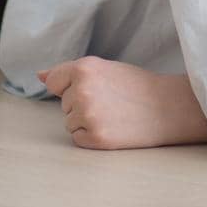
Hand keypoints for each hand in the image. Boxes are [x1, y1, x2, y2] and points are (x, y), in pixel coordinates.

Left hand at [38, 56, 206, 149]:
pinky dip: (92, 136)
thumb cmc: (136, 85)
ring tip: (113, 113)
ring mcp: (88, 115)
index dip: (72, 86)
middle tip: (111, 100)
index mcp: (84, 68)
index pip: (54, 81)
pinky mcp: (96, 137)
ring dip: (86, 121)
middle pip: (64, 104)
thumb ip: (69, 71)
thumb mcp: (103, 68)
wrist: (167, 107)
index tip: (95, 86)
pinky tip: (112, 127)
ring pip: (70, 122)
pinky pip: (78, 138)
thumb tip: (39, 75)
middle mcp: (82, 90)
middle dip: (82, 103)